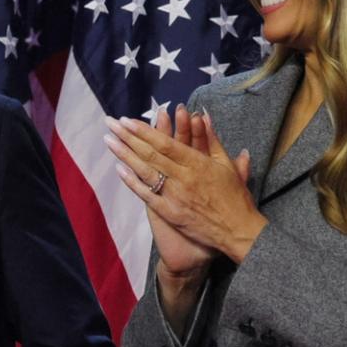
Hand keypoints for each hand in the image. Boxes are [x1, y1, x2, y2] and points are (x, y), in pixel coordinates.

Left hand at [105, 109, 264, 265]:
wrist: (238, 231)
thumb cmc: (235, 197)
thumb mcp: (227, 165)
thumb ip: (212, 139)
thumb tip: (202, 115)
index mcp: (198, 164)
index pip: (166, 143)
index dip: (145, 131)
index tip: (128, 120)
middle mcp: (183, 178)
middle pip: (151, 154)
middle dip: (128, 137)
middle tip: (110, 124)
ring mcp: (174, 196)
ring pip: (145, 172)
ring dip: (125, 155)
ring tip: (108, 141)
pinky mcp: (170, 213)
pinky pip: (147, 195)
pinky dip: (133, 182)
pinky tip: (119, 169)